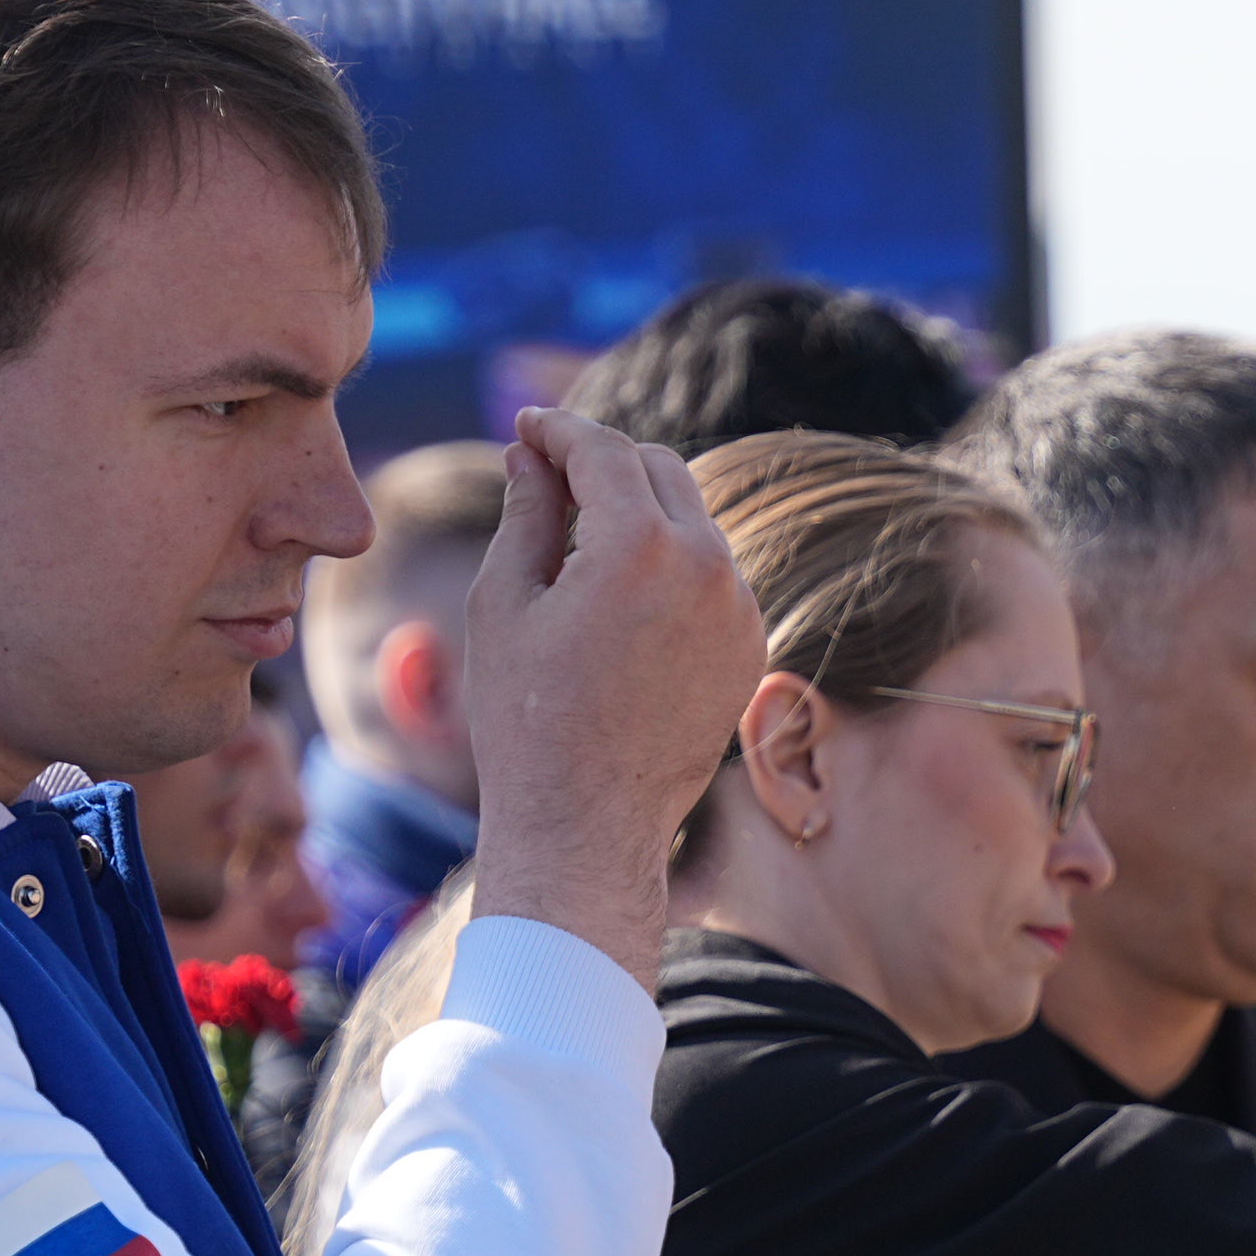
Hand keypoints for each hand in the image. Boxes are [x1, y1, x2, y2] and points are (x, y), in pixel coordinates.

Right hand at [454, 406, 769, 975]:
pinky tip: (620, 597)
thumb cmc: (525, 719)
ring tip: (577, 538)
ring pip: (692, 521)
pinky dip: (670, 564)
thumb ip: (525, 511)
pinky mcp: (751, 646)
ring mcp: (739, 609)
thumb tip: (531, 453)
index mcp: (641, 546)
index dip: (559, 428)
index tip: (527, 427)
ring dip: (639, 512)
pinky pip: (713, 576)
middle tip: (548, 472)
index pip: (603, 450)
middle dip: (603, 460)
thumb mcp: (504, 602)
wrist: (587, 827)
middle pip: (658, 469)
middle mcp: (708, 566)